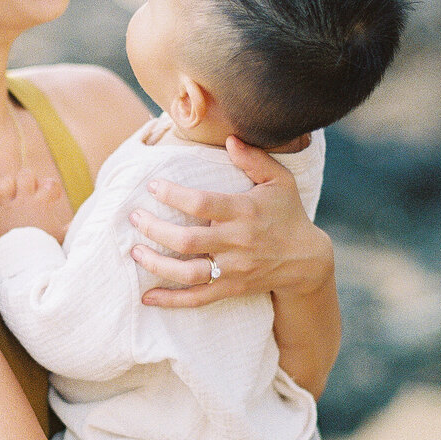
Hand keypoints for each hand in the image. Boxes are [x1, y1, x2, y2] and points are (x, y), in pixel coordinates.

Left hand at [0, 169, 73, 245]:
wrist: (25, 262)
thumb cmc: (45, 249)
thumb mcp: (61, 237)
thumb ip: (70, 227)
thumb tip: (77, 223)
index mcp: (42, 204)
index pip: (50, 183)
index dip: (52, 187)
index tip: (52, 198)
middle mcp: (24, 201)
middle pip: (25, 174)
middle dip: (29, 180)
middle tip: (30, 191)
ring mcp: (7, 207)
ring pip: (3, 182)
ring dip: (8, 185)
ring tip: (12, 193)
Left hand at [129, 138, 334, 305]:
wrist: (306, 260)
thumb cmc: (287, 213)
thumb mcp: (279, 181)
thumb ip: (254, 159)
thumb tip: (229, 139)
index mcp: (245, 211)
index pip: (202, 203)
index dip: (173, 195)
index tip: (152, 186)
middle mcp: (237, 242)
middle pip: (187, 240)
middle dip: (155, 229)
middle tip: (134, 217)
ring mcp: (233, 269)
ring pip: (187, 272)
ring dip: (156, 264)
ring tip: (135, 252)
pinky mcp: (231, 289)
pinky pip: (197, 298)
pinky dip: (171, 300)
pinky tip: (147, 297)